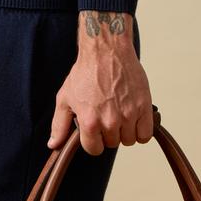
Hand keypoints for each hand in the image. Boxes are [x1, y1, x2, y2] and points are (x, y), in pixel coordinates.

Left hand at [48, 11, 152, 154]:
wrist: (106, 50)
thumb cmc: (85, 72)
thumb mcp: (64, 98)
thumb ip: (59, 125)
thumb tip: (53, 144)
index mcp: (89, 121)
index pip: (94, 149)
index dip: (93, 140)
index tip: (94, 129)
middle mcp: (110, 121)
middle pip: (113, 144)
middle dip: (109, 133)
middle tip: (106, 114)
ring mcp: (128, 114)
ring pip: (130, 140)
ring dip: (125, 131)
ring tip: (119, 113)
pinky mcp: (144, 107)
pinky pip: (146, 134)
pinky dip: (141, 130)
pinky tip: (133, 118)